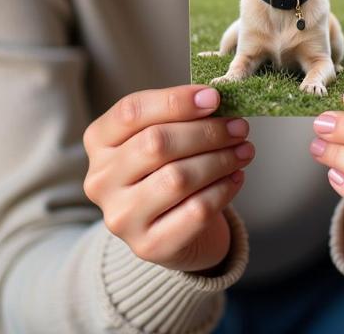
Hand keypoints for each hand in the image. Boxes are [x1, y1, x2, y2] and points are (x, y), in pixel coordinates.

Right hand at [83, 84, 253, 272]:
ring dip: (220, 160)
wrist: (172, 231)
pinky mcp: (148, 246)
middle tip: (239, 127)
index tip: (214, 97)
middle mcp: (100, 179)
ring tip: (244, 150)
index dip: (175, 101)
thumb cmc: (168, 168)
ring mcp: (121, 216)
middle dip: (206, 132)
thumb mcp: (164, 135)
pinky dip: (223, 190)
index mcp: (99, 140)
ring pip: (177, 178)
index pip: (132, 111)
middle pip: (156, 143)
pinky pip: (195, 211)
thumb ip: (180, 115)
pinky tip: (235, 177)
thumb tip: (214, 98)